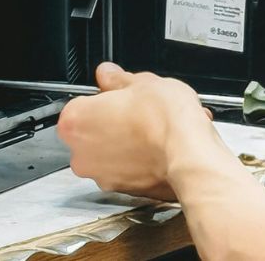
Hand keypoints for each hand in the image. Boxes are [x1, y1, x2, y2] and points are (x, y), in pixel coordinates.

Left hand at [57, 62, 213, 199]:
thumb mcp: (142, 83)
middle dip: (117, 120)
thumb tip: (108, 74)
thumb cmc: (164, 121)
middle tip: (142, 109)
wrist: (190, 155)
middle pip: (95, 130)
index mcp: (75, 121)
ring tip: (158, 128)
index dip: (107, 95)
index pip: (83, 102)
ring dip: (130, 141)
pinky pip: (129, 170)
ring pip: (113, 152)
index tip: (123, 93)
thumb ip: (117, 78)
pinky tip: (162, 146)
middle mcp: (81, 154)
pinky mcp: (124, 190)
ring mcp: (102, 176)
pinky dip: (142, 160)